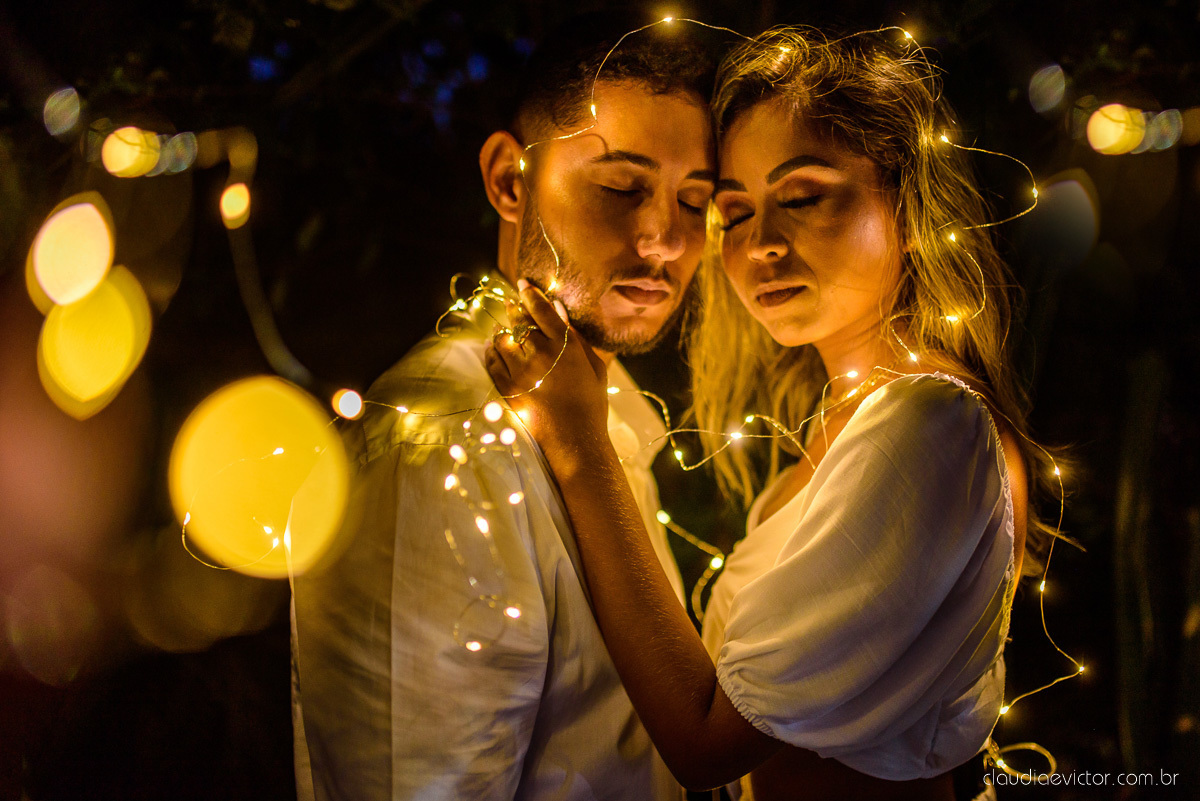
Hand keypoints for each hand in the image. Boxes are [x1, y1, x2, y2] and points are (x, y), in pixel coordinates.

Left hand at [485, 280, 610, 469]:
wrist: (575, 440)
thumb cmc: (591, 403)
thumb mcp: (594, 367)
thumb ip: (576, 337)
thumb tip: (559, 310)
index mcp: (564, 346)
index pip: (542, 310)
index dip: (531, 293)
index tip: (524, 283)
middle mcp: (540, 354)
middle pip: (519, 320)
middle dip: (513, 307)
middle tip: (511, 302)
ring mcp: (520, 371)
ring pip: (502, 338)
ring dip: (501, 330)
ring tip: (501, 327)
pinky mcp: (507, 388)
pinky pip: (491, 362)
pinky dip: (490, 351)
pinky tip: (492, 348)